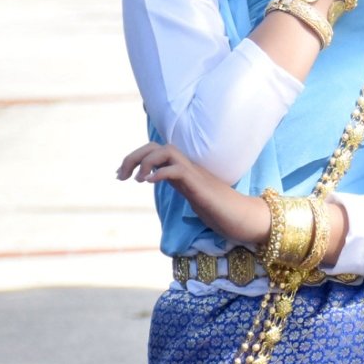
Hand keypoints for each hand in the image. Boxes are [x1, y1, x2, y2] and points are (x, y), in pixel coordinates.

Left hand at [118, 142, 270, 248]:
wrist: (242, 218)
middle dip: (132, 157)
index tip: (121, 174)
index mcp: (183, 170)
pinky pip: (177, 170)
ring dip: (145, 161)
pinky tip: (150, 183)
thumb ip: (180, 186)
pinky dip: (160, 173)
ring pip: (166, 151)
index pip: (156, 150)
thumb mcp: (192, 196)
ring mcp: (194, 174)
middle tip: (120, 176)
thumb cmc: (220, 210)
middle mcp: (187, 167)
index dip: (134, 158)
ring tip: (138, 180)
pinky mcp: (200, 186)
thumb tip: (164, 182)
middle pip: (156, 145)